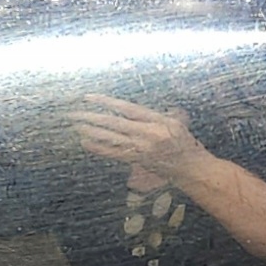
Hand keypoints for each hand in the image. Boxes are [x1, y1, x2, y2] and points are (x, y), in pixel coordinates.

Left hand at [66, 93, 206, 180]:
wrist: (191, 168)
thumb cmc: (185, 143)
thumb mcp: (176, 122)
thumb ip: (158, 113)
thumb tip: (138, 108)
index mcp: (156, 120)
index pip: (126, 108)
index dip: (106, 102)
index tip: (89, 97)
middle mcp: (147, 134)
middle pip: (114, 123)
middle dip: (92, 117)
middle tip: (74, 113)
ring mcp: (141, 149)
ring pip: (111, 138)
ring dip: (92, 132)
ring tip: (76, 125)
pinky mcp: (137, 161)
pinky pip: (114, 153)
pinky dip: (99, 148)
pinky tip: (86, 142)